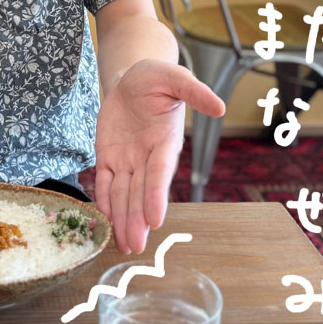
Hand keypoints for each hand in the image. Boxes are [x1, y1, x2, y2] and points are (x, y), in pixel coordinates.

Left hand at [94, 59, 225, 254]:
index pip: (159, 173)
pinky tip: (103, 219)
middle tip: (135, 246)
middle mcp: (147, 156)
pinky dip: (103, 199)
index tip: (156, 220)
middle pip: (140, 191)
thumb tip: (219, 107)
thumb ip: (194, 91)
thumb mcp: (175, 77)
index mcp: (165, 141)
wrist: (131, 77)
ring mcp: (127, 158)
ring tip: (122, 244)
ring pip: (123, 193)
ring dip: (122, 218)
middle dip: (137, 218)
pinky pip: (104, 180)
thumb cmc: (157, 77)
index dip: (156, 195)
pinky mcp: (107, 155)